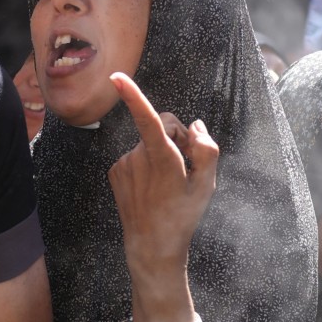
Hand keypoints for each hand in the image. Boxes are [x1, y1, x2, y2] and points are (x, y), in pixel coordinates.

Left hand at [107, 73, 219, 321]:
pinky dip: (147, 164)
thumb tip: (195, 125)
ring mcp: (124, 164)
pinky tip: (152, 187)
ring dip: (161, 154)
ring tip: (167, 184)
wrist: (151, 245)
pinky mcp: (115, 171)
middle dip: (176, 136)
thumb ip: (206, 149)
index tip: (116, 77)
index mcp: (162, 157)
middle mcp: (138, 157)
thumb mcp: (207, 184)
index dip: (133, 95)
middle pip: (162, 125)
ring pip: (148, 142)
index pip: (148, 118)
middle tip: (186, 167)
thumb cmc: (183, 214)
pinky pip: (136, 156)